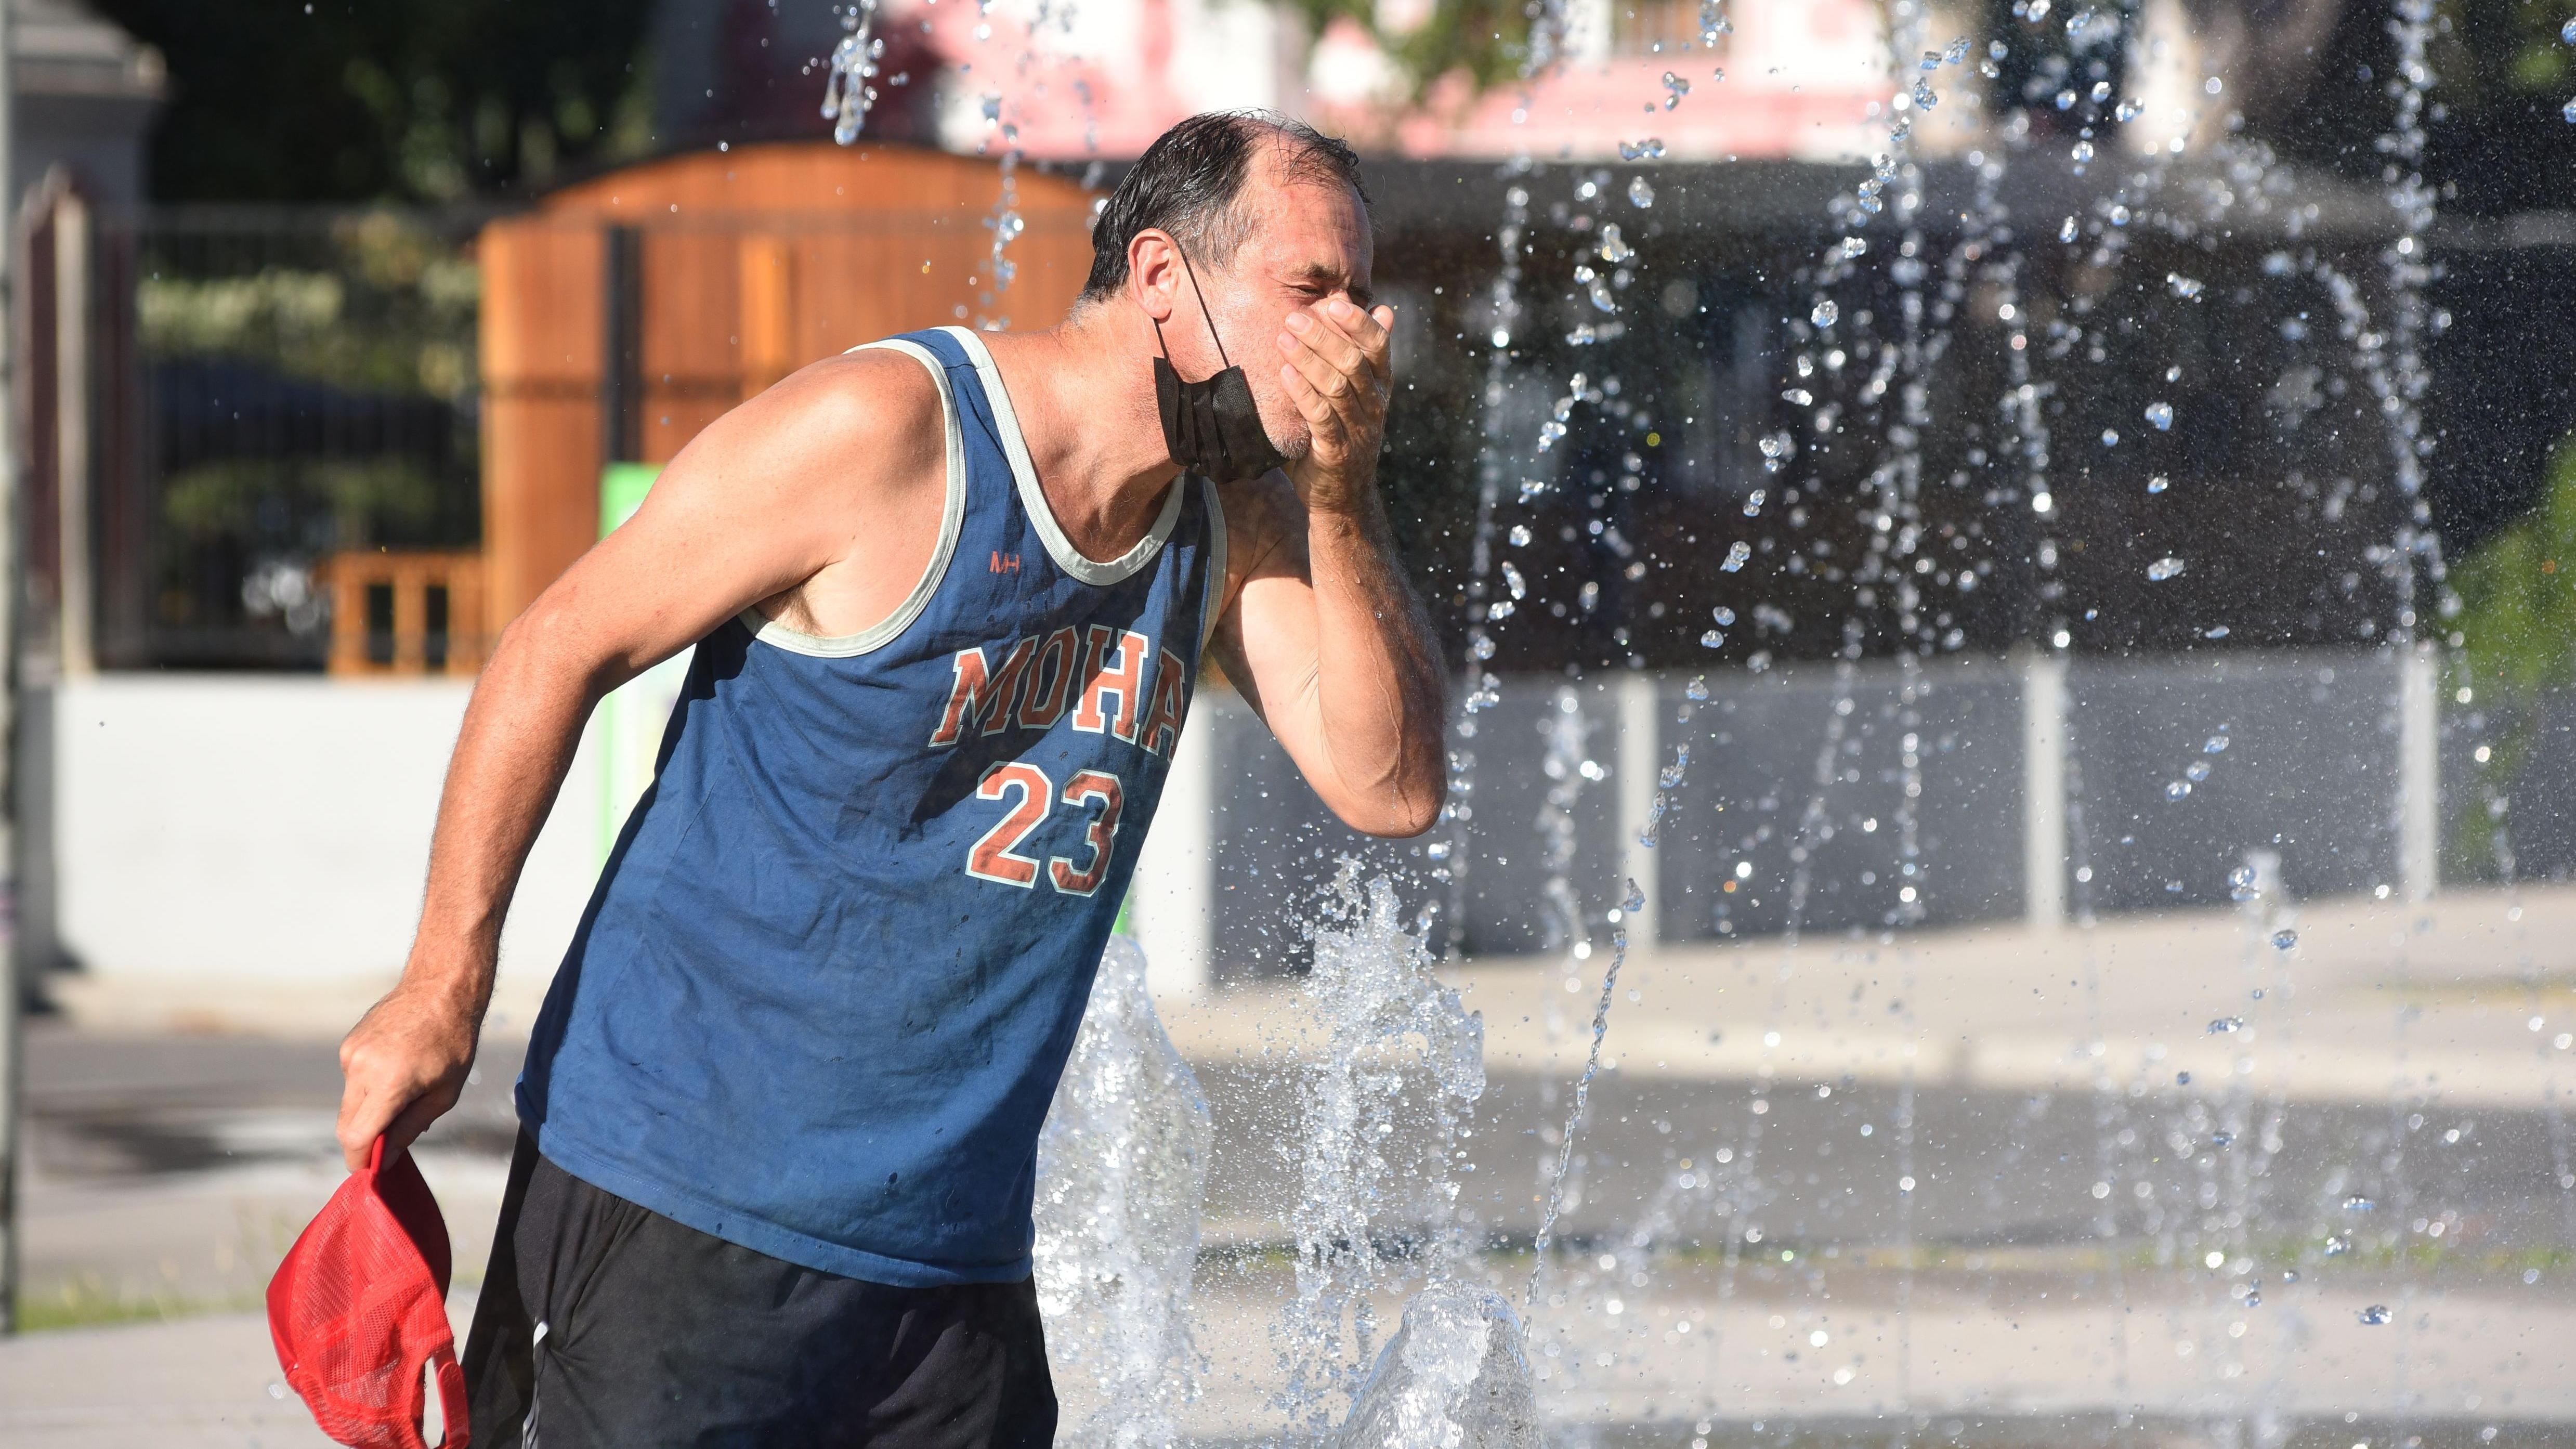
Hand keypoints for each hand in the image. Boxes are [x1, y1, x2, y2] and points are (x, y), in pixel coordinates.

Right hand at [335, 976, 479, 1171]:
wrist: (441, 988)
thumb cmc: (453, 1042)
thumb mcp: (444, 1094)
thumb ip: (410, 1128)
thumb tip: (385, 1158)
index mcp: (388, 1082)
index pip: (355, 1137)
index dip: (359, 1161)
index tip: (371, 1172)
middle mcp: (361, 1068)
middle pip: (346, 1125)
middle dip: (363, 1141)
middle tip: (389, 1144)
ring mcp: (350, 1054)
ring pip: (348, 1103)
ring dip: (369, 1111)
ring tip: (404, 1093)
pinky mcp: (348, 1045)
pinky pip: (352, 1080)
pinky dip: (368, 1088)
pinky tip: (396, 1070)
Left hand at [1276, 298, 1394, 515]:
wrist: (1343, 499)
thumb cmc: (1343, 436)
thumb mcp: (1358, 395)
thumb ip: (1363, 355)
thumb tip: (1383, 310)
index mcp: (1380, 387)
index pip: (1378, 346)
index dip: (1358, 323)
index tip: (1333, 303)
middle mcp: (1374, 405)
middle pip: (1354, 361)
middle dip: (1323, 336)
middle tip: (1294, 317)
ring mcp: (1358, 429)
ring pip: (1337, 386)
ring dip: (1308, 359)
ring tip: (1283, 338)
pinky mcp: (1337, 451)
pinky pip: (1320, 416)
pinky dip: (1302, 392)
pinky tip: (1284, 373)